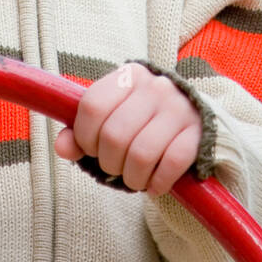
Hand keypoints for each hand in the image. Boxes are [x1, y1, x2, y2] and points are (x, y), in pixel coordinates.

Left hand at [54, 62, 201, 196]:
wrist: (193, 116)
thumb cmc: (142, 118)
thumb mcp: (111, 116)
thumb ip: (82, 131)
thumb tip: (62, 147)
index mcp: (128, 76)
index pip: (92, 106)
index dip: (85, 136)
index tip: (91, 149)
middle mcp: (155, 87)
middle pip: (115, 135)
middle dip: (109, 163)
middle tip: (114, 167)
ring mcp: (178, 108)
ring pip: (142, 153)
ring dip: (132, 178)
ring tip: (134, 179)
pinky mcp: (198, 132)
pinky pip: (171, 164)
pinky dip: (158, 183)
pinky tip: (155, 185)